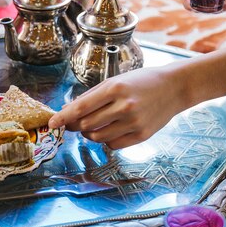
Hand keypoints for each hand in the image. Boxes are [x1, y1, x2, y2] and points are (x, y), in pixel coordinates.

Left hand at [48, 66, 187, 149]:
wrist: (174, 88)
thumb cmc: (142, 81)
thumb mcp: (116, 81)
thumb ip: (92, 96)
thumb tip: (68, 111)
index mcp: (115, 89)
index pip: (81, 108)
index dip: (63, 117)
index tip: (51, 123)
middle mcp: (124, 107)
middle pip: (86, 125)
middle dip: (74, 125)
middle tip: (72, 123)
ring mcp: (133, 123)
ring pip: (97, 137)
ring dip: (89, 133)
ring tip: (94, 124)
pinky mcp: (141, 136)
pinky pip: (113, 145)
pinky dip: (106, 140)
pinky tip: (111, 129)